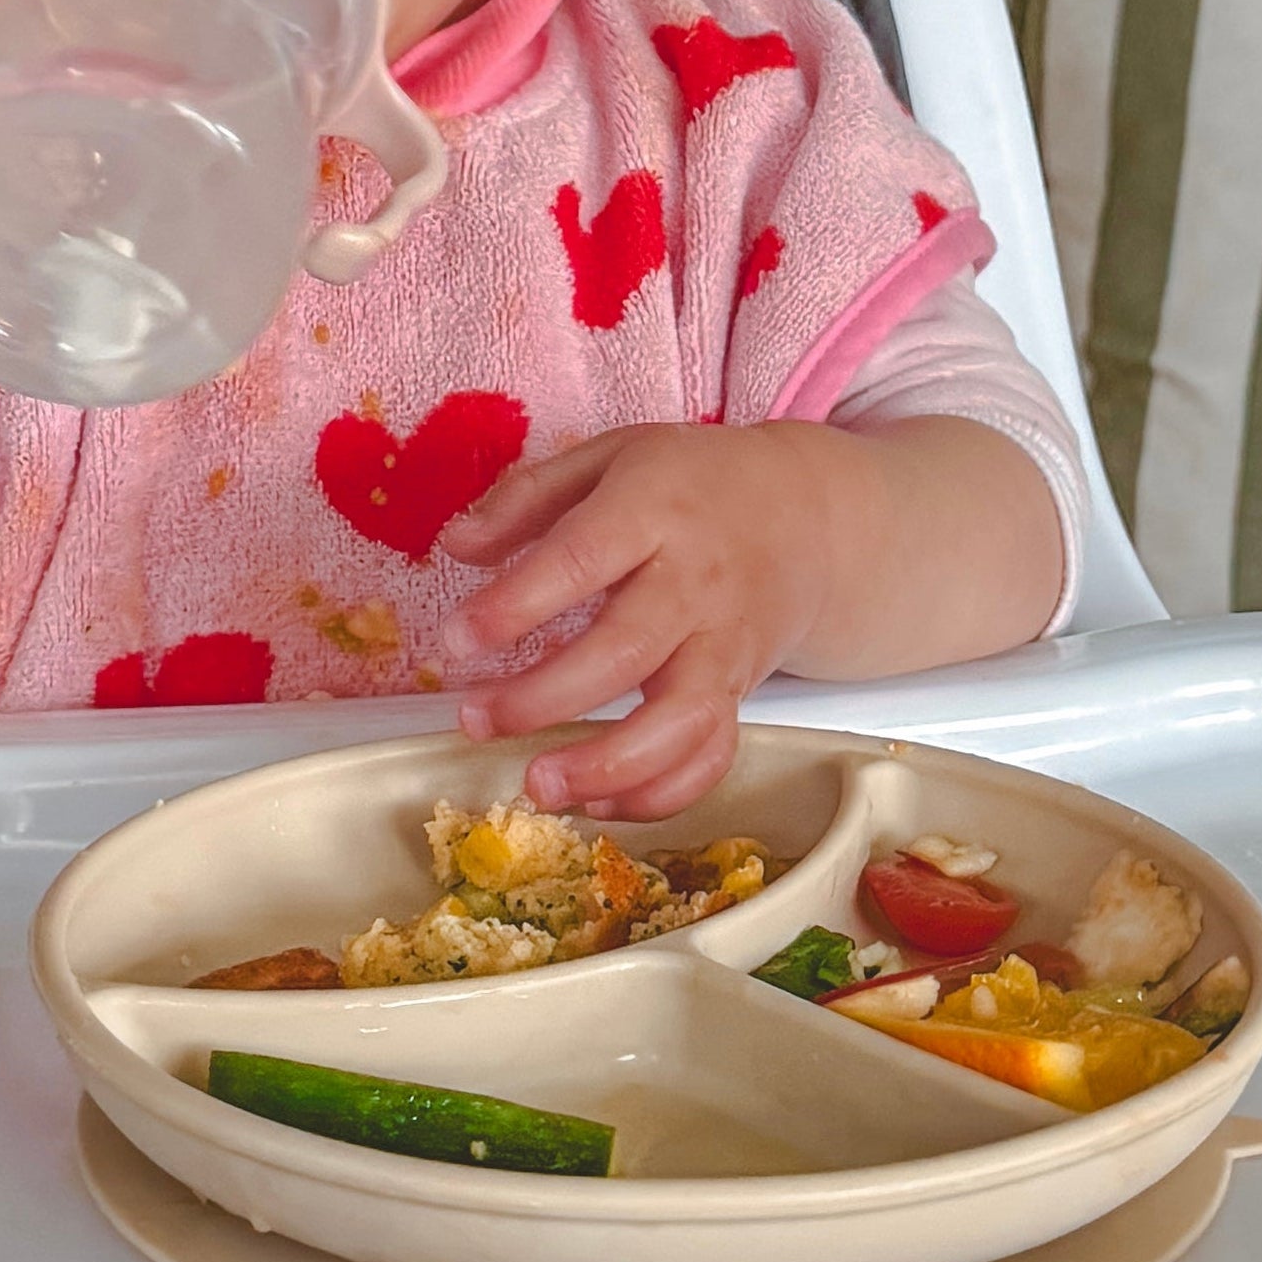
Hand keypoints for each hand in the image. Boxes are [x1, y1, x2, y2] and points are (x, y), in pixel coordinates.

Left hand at [442, 423, 857, 817]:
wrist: (808, 517)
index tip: (454, 641)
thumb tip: (456, 545)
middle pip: (625, 652)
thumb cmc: (692, 485)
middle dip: (544, 698)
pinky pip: (711, 757)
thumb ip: (527, 497)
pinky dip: (660, 794)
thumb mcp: (610, 458)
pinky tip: (597, 803)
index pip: (580, 559)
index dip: (514, 605)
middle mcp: (694, 584)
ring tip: (537, 785)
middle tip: (474, 720)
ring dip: (607, 765)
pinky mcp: (739, 692)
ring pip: (679, 722)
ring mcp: (723, 646)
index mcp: (653, 511)